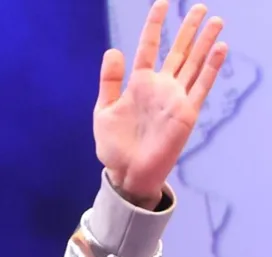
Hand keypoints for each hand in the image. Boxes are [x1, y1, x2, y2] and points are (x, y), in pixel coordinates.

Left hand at [94, 1, 227, 208]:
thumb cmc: (113, 146)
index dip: (155, 25)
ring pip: (194, 64)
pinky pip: (201, 86)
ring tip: (216, 21)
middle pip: (179, 52)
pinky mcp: (187, 112)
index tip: (161, 3)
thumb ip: (109, 81)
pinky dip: (211, 68)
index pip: (149, 47)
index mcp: (138, 84)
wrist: (126, 172)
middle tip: (200, 7)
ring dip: (205, 43)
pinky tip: (220, 49)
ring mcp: (176, 98)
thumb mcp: (104, 110)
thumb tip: (113, 50)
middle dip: (189, 30)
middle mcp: (160, 87)